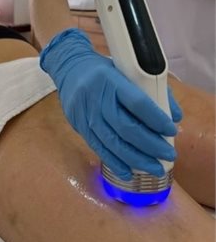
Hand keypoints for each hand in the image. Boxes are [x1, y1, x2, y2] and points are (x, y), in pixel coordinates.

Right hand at [40, 29, 179, 179]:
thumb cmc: (103, 70)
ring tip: (155, 168)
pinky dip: (114, 162)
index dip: (156, 119)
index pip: (137, 103)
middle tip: (168, 155)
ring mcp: (85, 114)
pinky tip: (128, 172)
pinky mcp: (78, 125)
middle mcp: (96, 98)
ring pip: (112, 142)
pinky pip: (97, 147)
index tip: (171, 131)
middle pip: (125, 127)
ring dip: (135, 158)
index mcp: (111, 80)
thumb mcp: (126, 71)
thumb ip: (151, 91)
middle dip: (150, 145)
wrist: (68, 69)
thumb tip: (173, 117)